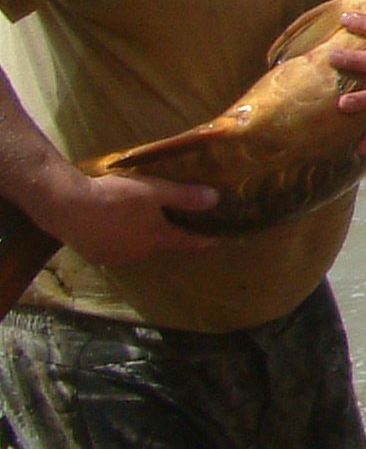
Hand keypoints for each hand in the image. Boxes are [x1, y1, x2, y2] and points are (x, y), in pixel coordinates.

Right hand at [37, 165, 217, 264]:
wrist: (66, 206)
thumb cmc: (114, 197)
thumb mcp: (153, 191)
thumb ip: (184, 196)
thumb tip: (215, 199)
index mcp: (157, 237)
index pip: (186, 241)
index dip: (201, 240)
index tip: (214, 241)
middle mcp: (138, 253)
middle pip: (159, 243)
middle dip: (166, 233)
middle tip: (169, 220)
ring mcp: (115, 256)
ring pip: (136, 246)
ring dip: (139, 235)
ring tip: (135, 219)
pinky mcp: (94, 255)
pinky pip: (114, 247)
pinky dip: (118, 238)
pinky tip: (111, 225)